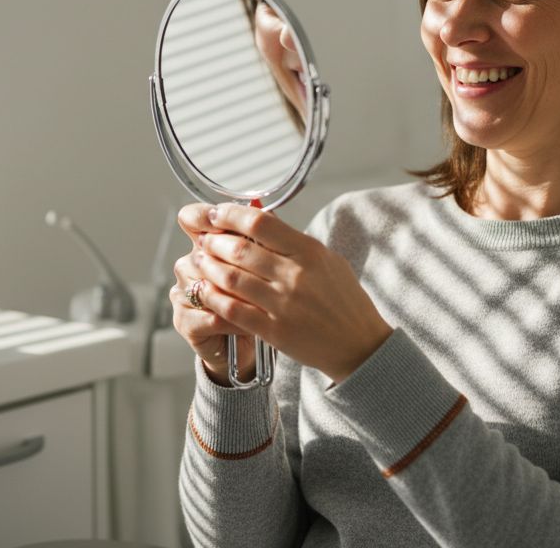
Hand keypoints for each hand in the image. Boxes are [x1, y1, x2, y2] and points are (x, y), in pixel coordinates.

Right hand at [171, 209, 254, 385]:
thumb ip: (261, 240)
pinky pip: (207, 315)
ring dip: (235, 295)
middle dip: (230, 263)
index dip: (202, 217)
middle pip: (200, 252)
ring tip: (261, 305)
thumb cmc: (260, 298)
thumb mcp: (266, 265)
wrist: (252, 340)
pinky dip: (230, 321)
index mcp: (208, 244)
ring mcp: (184, 292)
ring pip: (203, 285)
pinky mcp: (185, 321)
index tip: (220, 218)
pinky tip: (248, 326)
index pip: (193, 220)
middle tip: (261, 274)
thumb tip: (268, 216)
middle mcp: (191, 265)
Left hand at [182, 202, 392, 383]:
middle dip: (214, 241)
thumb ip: (295, 243)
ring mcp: (283, 305)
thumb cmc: (344, 300)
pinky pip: (232, 310)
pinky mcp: (274, 331)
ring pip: (231, 279)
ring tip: (201, 260)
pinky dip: (213, 297)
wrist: (359, 345)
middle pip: (240, 250)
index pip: (261, 223)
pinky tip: (204, 290)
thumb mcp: (328, 261)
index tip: (217, 213)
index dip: (231, 215)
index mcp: (311, 252)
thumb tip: (261, 221)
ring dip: (209, 267)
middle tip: (204, 239)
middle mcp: (296, 276)